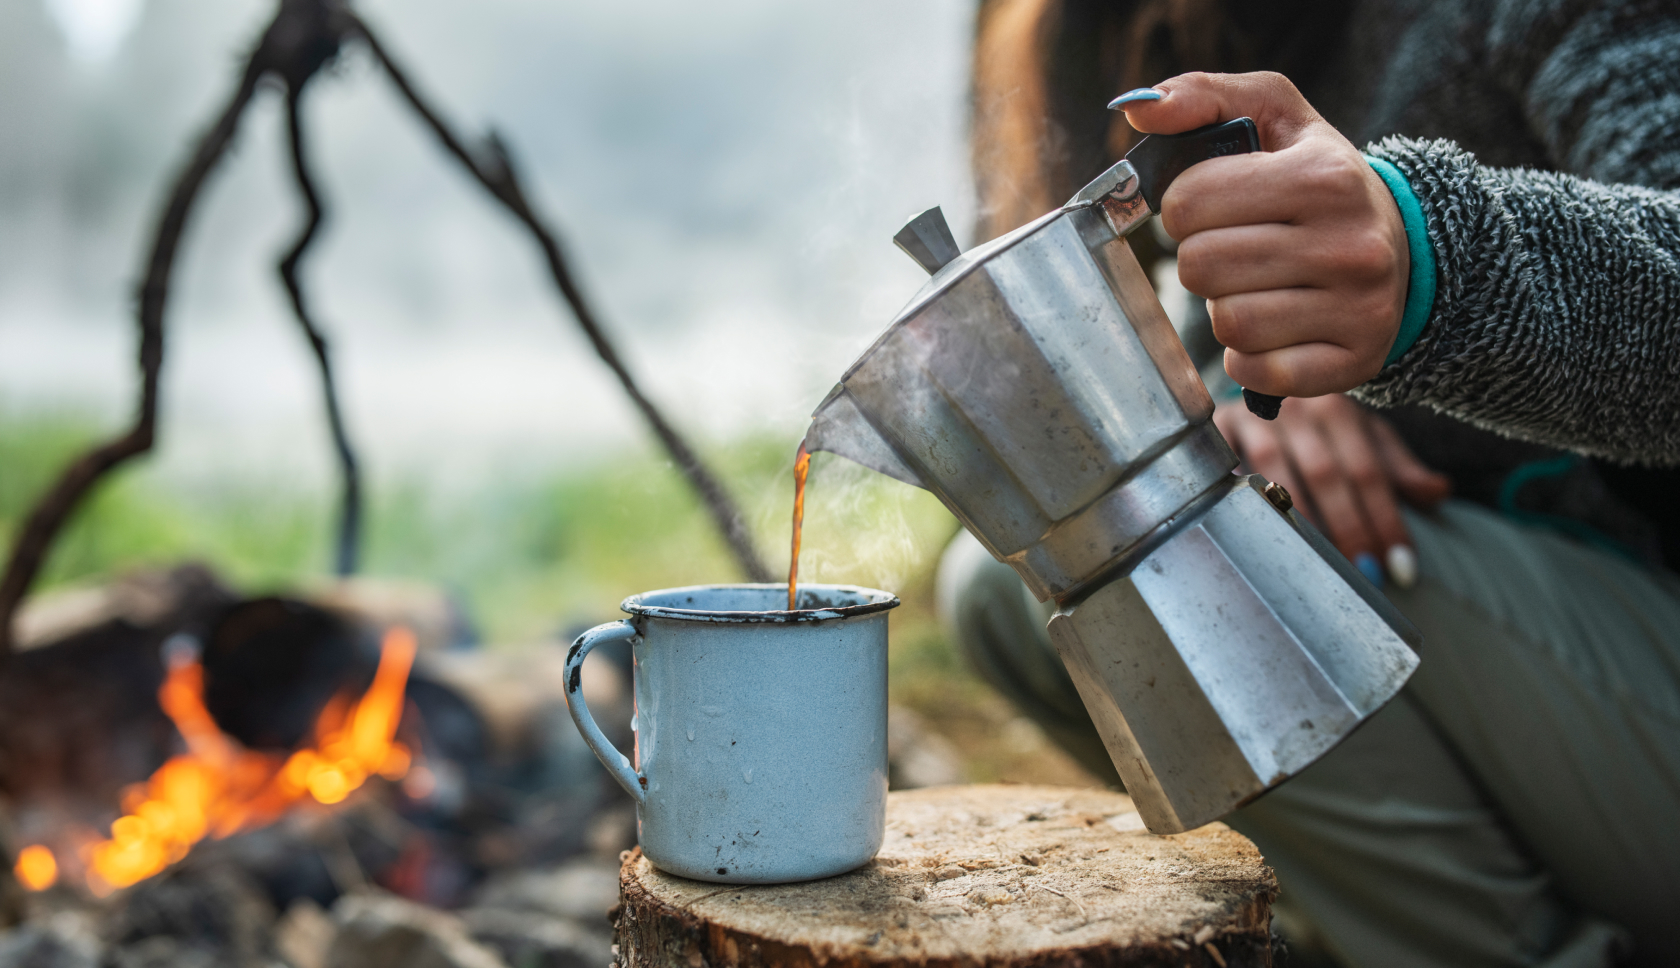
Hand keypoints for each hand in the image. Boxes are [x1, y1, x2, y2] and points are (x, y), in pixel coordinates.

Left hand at [1120, 72, 1408, 396]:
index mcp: (1324, 176)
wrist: (1404, 245)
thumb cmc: (1319, 178)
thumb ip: (1203, 97)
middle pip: (1201, 267)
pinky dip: (1247, 358)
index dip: (1185, 207)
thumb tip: (1139, 111)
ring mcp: (1358, 308)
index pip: (1190, 202)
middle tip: (1234, 249)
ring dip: (1224, 308)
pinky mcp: (1354, 361)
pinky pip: (1256, 372)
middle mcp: (1350, 244)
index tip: (1213, 207)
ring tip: (1257, 286)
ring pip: (1228, 324)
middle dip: (1202, 259)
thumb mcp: (1275, 116)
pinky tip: (1272, 330)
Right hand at [1214, 395, 1449, 586]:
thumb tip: (1440, 492)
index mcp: (1338, 409)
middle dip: (1349, 527)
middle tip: (1365, 573)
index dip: (1385, 518)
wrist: (1254, 379)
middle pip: (1326, 474)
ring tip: (1319, 566)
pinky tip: (1257, 533)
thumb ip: (1395, 466)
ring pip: (1276, 474)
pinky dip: (1240, 500)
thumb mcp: (1360, 436)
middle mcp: (1296, 408)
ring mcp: (1252, 417)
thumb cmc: (1313, 424)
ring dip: (1300, 524)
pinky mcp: (1216, 430)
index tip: (1401, 565)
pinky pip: (1227, 469)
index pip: (1368, 469)